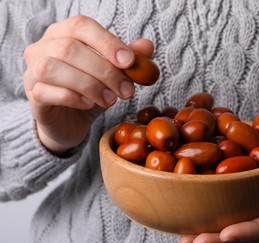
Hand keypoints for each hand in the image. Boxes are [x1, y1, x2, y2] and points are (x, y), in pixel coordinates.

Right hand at [23, 15, 154, 154]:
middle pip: (69, 49)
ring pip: (54, 68)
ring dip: (89, 85)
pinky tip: (89, 104)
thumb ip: (129, 60)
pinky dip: (72, 98)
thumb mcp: (114, 74)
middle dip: (105, 71)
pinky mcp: (32, 95)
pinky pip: (46, 92)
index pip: (81, 26)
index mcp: (64, 33)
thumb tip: (147, 46)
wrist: (71, 121)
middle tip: (127, 91)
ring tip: (111, 101)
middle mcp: (43, 47)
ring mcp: (32, 71)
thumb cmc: (91, 91)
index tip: (130, 62)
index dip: (107, 42)